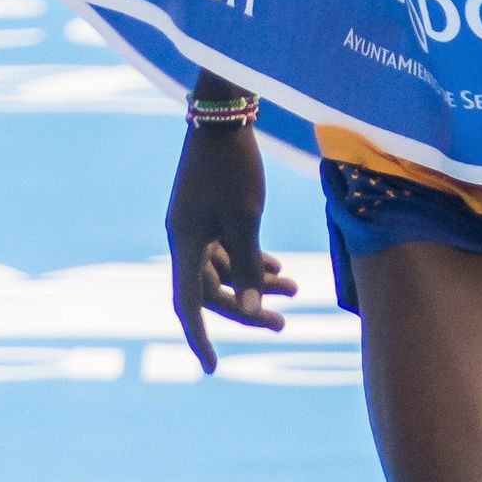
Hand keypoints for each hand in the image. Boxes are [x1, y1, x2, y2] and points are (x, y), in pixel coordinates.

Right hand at [166, 121, 297, 372]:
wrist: (223, 113)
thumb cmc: (234, 165)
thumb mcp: (247, 218)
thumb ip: (249, 265)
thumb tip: (254, 310)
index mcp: (185, 242)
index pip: (188, 304)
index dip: (200, 337)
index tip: (213, 367)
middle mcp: (184, 238)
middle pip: (212, 291)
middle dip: (248, 310)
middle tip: (284, 326)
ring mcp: (195, 225)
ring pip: (224, 269)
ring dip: (257, 282)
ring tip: (296, 290)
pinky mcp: (208, 212)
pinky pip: (227, 249)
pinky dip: (251, 260)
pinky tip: (279, 267)